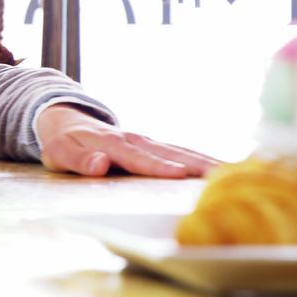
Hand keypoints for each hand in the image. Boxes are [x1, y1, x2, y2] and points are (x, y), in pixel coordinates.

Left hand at [35, 104, 219, 177]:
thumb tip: (99, 164)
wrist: (66, 120)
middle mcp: (136, 140)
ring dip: (207, 162)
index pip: (138, 158)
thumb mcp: (59, 152)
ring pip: (182, 151)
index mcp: (113, 144)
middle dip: (196, 164)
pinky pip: (182, 152)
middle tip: (224, 176)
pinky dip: (203, 160)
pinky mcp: (155, 147)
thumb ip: (79, 159)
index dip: (158, 166)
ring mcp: (148, 142)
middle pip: (170, 153)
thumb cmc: (63, 141)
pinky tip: (224, 170)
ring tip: (236, 173)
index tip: (179, 174)